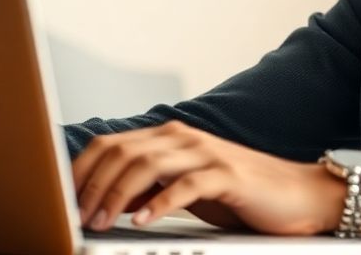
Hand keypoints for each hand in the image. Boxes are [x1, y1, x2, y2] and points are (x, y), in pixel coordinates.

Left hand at [71, 120, 345, 235]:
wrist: (297, 195)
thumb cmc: (239, 193)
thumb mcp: (184, 189)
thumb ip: (149, 187)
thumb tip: (106, 199)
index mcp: (168, 138)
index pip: (111, 145)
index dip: (82, 171)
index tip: (63, 199)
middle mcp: (183, 138)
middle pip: (122, 152)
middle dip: (93, 186)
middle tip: (79, 217)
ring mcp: (205, 153)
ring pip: (147, 165)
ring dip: (118, 196)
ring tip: (103, 222)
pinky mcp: (226, 174)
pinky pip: (185, 185)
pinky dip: (159, 203)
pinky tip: (143, 220)